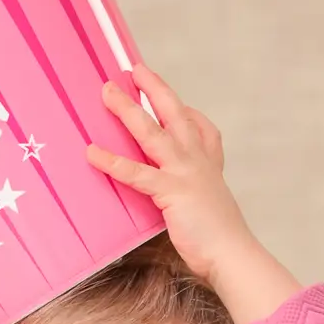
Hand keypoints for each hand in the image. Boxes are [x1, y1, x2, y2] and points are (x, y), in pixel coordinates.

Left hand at [85, 64, 300, 323]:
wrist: (231, 254)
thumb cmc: (217, 237)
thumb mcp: (208, 204)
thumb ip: (192, 191)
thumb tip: (173, 190)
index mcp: (209, 163)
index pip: (200, 126)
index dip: (185, 109)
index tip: (168, 95)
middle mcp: (198, 160)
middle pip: (175, 113)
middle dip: (154, 89)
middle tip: (134, 69)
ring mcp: (185, 172)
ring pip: (152, 132)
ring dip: (127, 110)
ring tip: (107, 92)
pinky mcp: (172, 191)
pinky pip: (136, 172)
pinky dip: (112, 161)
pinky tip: (92, 152)